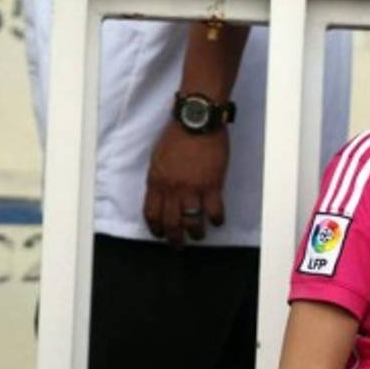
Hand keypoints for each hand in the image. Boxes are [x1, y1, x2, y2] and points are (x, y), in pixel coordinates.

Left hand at [143, 121, 228, 245]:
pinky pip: (214, 210)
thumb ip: (159, 177)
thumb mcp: (158, 158)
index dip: (155, 228)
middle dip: (174, 239)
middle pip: (171, 223)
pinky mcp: (212, 185)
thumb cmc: (177, 136)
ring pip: (192, 222)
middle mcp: (172, 189)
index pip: (151, 213)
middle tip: (179, 246)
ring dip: (196, 233)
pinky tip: (218, 221)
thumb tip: (161, 193)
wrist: (196, 122)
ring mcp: (192, 188)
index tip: (160, 234)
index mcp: (156, 181)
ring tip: (200, 236)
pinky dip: (217, 219)